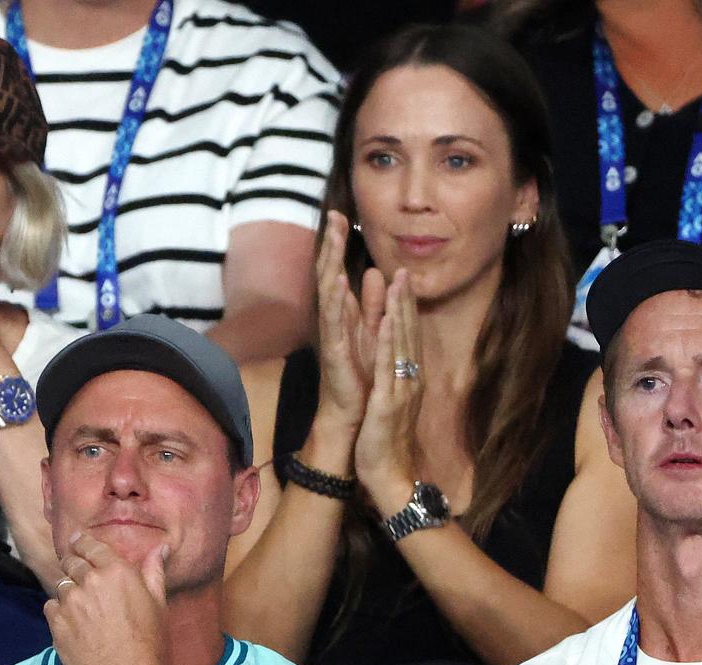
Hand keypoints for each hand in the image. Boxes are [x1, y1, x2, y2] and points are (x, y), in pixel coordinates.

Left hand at [45, 533, 171, 664]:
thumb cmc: (149, 642)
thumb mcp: (158, 603)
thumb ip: (155, 571)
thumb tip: (161, 548)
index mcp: (117, 572)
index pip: (91, 546)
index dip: (82, 542)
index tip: (77, 540)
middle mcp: (90, 581)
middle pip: (72, 562)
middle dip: (73, 563)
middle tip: (77, 570)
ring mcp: (70, 602)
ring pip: (61, 585)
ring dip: (68, 590)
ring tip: (79, 604)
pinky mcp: (56, 623)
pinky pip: (51, 606)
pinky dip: (58, 610)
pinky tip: (72, 621)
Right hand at [314, 210, 384, 427]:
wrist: (352, 413)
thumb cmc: (359, 374)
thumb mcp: (369, 331)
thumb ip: (372, 303)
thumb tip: (374, 272)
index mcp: (344, 314)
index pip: (338, 269)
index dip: (338, 244)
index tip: (341, 215)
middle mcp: (333, 320)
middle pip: (329, 273)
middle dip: (331, 244)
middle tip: (334, 215)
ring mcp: (331, 334)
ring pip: (328, 292)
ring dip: (330, 264)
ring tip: (332, 238)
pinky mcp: (333, 351)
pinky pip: (334, 322)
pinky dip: (336, 300)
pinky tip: (338, 281)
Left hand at [353, 270, 422, 513]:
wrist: (390, 476)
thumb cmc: (386, 441)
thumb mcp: (390, 402)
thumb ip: (393, 378)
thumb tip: (396, 361)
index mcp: (408, 379)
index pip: (408, 338)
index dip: (406, 308)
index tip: (403, 280)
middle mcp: (409, 380)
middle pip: (408, 334)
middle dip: (406, 301)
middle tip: (404, 269)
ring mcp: (402, 390)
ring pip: (401, 344)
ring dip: (400, 311)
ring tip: (398, 281)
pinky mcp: (389, 403)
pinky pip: (389, 368)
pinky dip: (388, 342)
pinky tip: (386, 320)